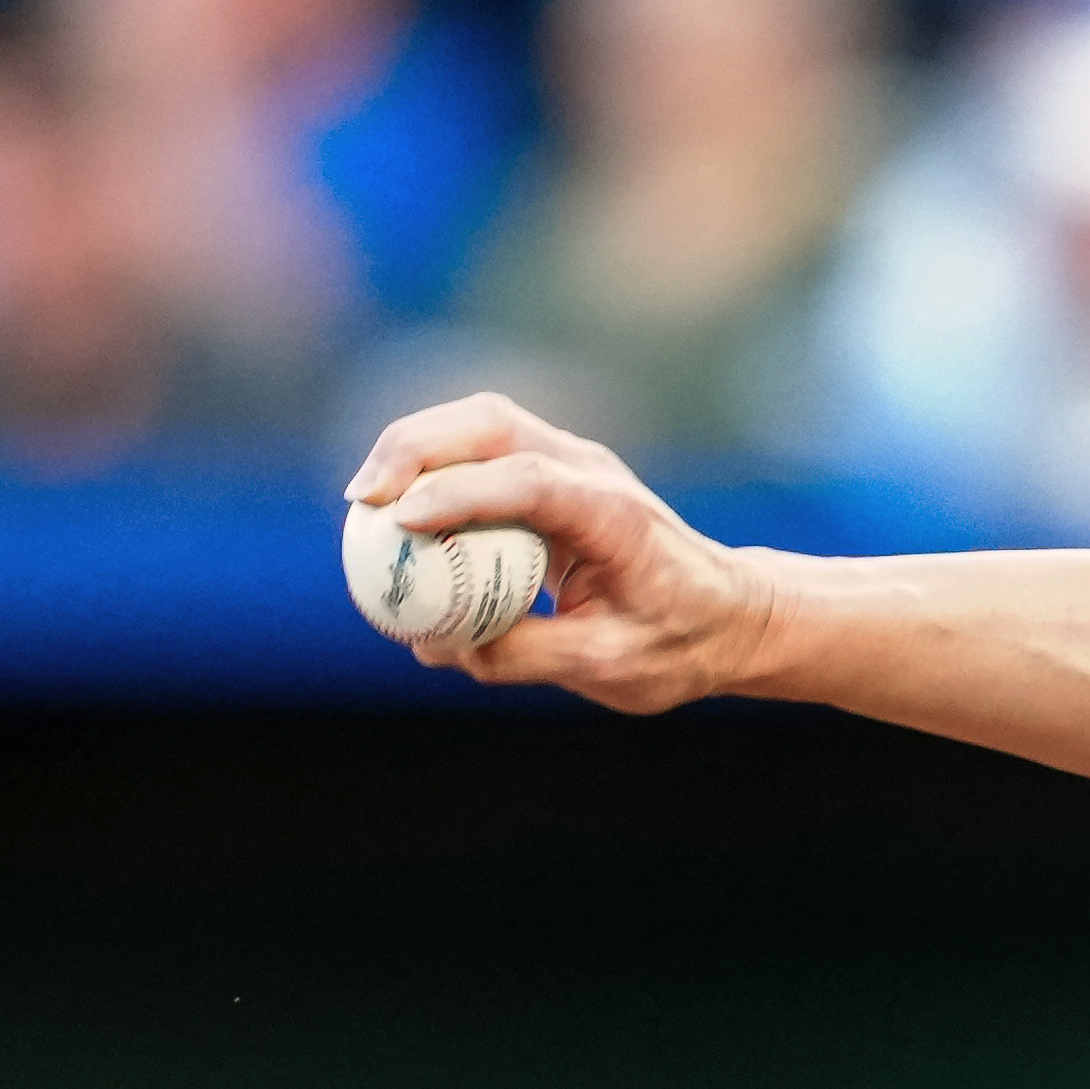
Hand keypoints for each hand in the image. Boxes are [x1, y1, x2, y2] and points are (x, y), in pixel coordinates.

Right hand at [343, 393, 780, 713]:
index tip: (398, 523)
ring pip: (479, 422)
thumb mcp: (608, 667)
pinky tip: (397, 504)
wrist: (729, 614)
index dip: (455, 496)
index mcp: (613, 514)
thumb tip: (438, 646)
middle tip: (360, 501)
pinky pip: (481, 450)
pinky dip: (433, 465)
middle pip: (489, 424)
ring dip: (415, 448)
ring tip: (365, 499)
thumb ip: (525, 654)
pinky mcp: (552, 471)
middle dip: (414, 450)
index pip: (524, 483)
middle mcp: (590, 470)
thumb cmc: (678, 643)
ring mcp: (571, 460)